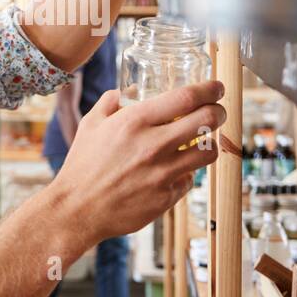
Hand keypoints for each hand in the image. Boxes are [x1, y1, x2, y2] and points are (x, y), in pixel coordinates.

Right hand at [48, 80, 224, 246]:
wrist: (77, 209)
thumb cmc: (82, 165)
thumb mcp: (91, 124)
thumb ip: (112, 101)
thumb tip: (129, 90)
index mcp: (135, 121)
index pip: (187, 97)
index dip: (210, 89)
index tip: (216, 87)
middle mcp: (153, 145)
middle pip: (208, 120)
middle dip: (219, 112)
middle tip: (217, 111)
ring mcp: (163, 174)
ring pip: (208, 152)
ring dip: (209, 143)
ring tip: (202, 141)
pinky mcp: (166, 197)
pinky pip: (190, 179)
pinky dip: (187, 172)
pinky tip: (176, 169)